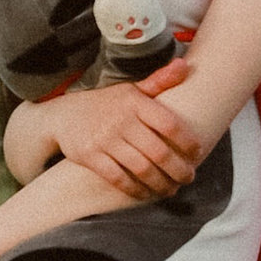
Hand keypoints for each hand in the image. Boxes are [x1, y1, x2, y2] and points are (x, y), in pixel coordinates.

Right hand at [46, 72, 202, 202]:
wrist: (63, 115)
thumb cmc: (106, 104)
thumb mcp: (131, 90)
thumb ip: (159, 81)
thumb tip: (185, 66)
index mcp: (135, 102)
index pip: (169, 123)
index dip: (187, 141)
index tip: (198, 152)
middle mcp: (121, 120)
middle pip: (158, 151)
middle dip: (178, 169)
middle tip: (189, 177)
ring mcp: (104, 140)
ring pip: (141, 168)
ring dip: (161, 183)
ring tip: (172, 189)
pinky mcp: (91, 157)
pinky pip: (118, 178)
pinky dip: (135, 190)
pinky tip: (146, 194)